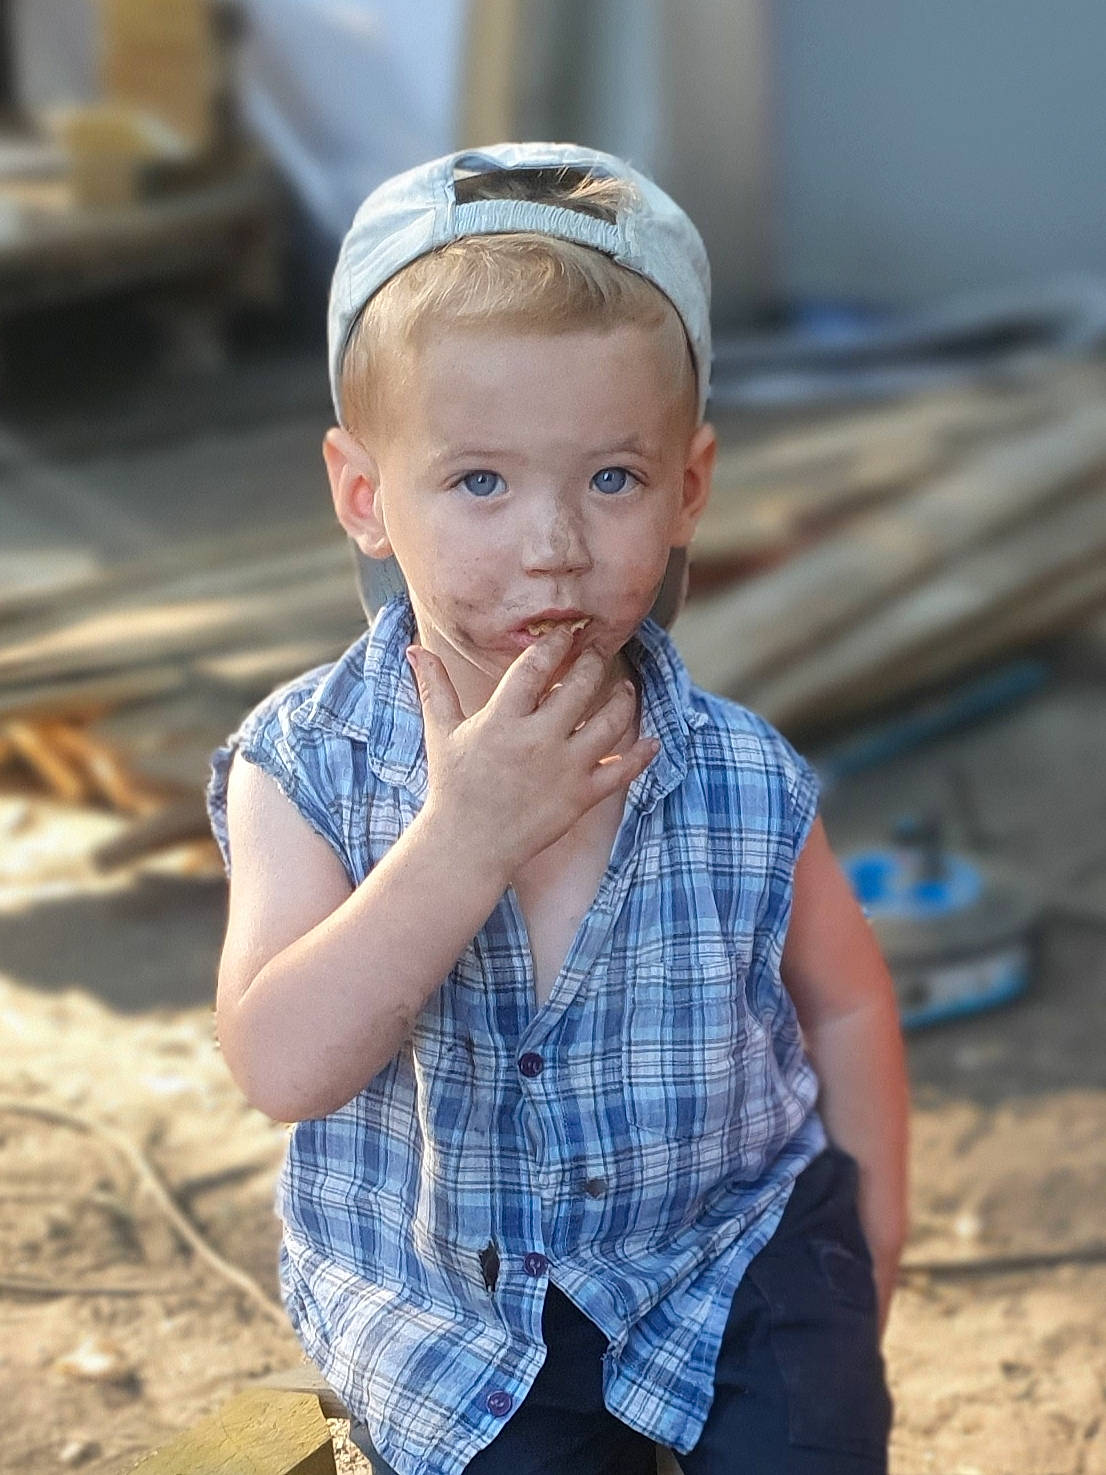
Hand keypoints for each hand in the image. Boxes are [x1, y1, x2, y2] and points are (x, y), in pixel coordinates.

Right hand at [407, 629, 658, 879]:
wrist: (467, 846)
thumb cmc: (453, 787)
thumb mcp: (441, 733)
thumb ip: (434, 687)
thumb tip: (415, 649)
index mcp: (503, 719)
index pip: (536, 666)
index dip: (556, 643)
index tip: (567, 632)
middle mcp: (538, 739)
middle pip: (581, 685)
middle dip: (593, 662)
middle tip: (598, 652)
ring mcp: (564, 768)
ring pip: (610, 721)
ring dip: (623, 699)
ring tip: (625, 688)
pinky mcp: (581, 796)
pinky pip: (622, 770)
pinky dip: (642, 754)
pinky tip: (652, 741)